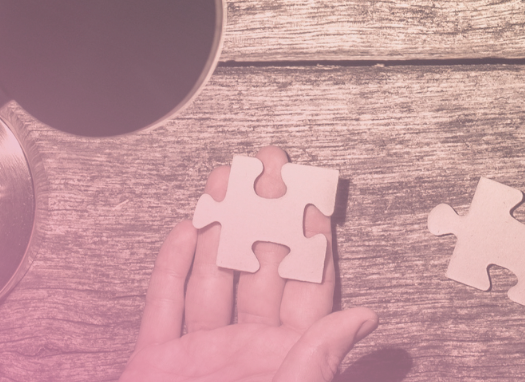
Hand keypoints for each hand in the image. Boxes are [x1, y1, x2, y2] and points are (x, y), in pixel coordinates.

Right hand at [119, 146, 376, 381]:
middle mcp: (247, 354)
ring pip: (213, 278)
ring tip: (229, 180)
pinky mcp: (156, 365)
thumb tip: (367, 318)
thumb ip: (319, 363)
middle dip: (265, 214)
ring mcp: (201, 359)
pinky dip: (172, 268)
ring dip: (221, 228)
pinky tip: (186, 230)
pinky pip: (165, 307)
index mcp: (289, 363)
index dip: (312, 237)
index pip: (309, 287)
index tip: (315, 192)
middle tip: (269, 163)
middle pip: (261, 269)